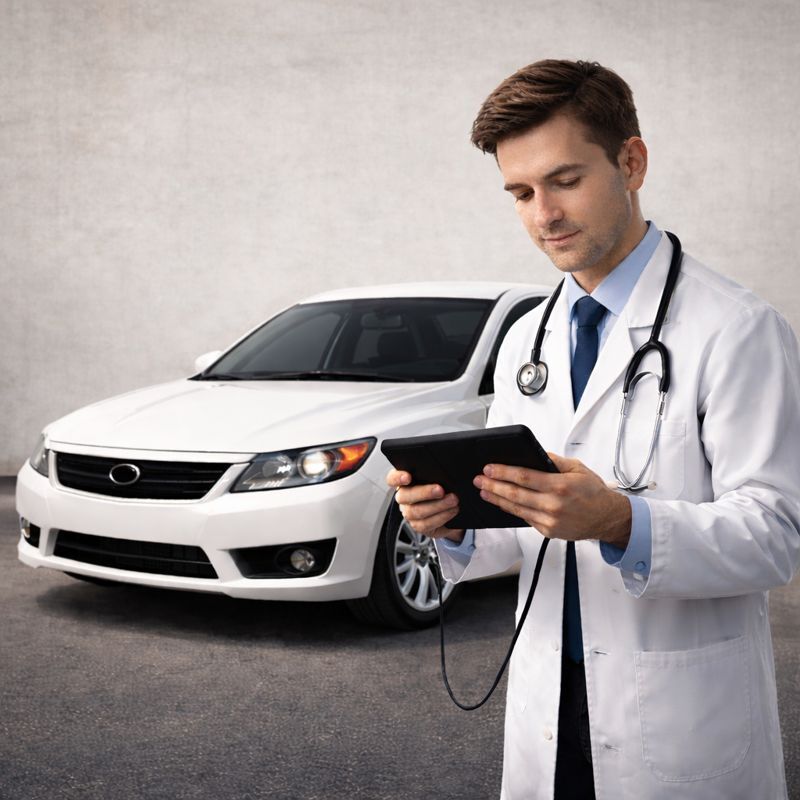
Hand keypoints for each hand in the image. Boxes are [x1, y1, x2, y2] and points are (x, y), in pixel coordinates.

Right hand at [385, 469, 464, 541]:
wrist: (451, 510)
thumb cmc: (443, 488)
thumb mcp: (439, 477)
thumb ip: (436, 473)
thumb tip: (445, 474)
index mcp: (404, 481)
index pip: (392, 478)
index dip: (397, 478)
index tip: (408, 477)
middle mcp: (403, 497)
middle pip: (404, 495)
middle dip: (424, 493)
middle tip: (441, 490)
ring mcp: (409, 512)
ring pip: (415, 511)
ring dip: (437, 506)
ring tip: (453, 500)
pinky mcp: (418, 526)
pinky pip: (425, 524)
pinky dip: (441, 517)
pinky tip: (452, 510)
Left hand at [472, 453, 630, 546]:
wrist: (607, 518)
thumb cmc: (593, 492)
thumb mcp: (577, 468)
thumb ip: (553, 461)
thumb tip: (533, 455)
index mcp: (560, 486)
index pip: (523, 477)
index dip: (503, 472)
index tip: (489, 468)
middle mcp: (553, 505)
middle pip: (515, 494)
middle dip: (493, 485)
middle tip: (480, 479)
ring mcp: (550, 521)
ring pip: (516, 508)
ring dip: (497, 499)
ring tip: (484, 491)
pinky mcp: (548, 531)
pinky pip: (524, 518)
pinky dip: (511, 510)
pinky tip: (501, 503)